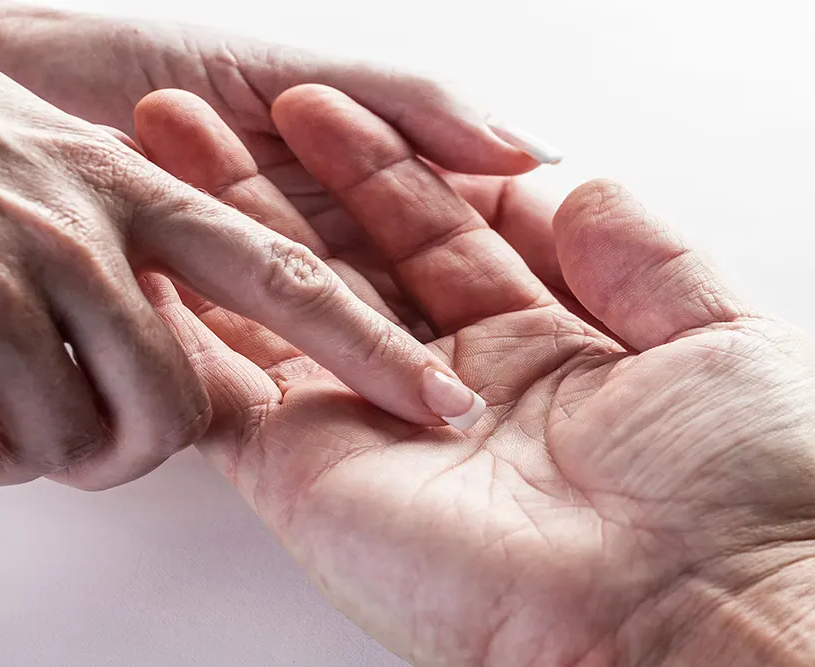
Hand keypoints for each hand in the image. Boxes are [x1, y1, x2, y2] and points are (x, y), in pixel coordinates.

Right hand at [0, 13, 463, 506]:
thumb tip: (199, 350)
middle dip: (122, 447)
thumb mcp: (67, 159)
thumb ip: (150, 243)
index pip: (289, 277)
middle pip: (167, 414)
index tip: (443, 406)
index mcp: (135, 190)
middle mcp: (76, 232)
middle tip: (64, 417)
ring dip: (18, 448)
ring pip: (59, 451)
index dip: (374, 350)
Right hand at [136, 86, 814, 665]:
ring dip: (214, 232)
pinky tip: (150, 260)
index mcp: (535, 345)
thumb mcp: (709, 329)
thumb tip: (562, 179)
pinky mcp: (309, 476)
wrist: (698, 614)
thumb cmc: (738, 488)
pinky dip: (182, 332)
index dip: (371, 161)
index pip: (430, 227)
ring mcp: (369, 426)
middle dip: (273, 181)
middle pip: (341, 258)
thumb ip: (631, 248)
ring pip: (272, 310)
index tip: (314, 105)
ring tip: (161, 156)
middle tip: (211, 118)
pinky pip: (226, 395)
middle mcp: (444, 383)